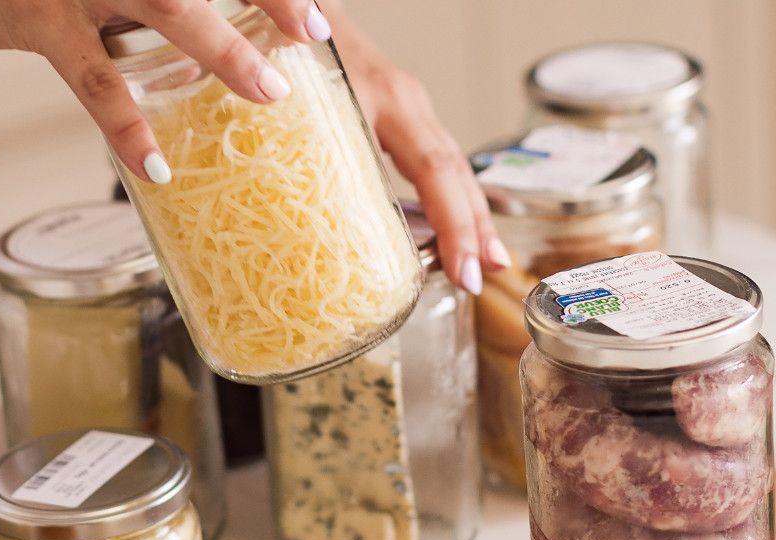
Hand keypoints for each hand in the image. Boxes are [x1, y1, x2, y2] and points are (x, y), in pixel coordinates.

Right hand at [0, 0, 329, 183]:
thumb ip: (150, 3)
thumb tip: (217, 45)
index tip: (314, 10)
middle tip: (314, 31)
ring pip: (163, 4)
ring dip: (221, 48)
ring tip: (269, 93)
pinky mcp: (33, 17)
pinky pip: (91, 79)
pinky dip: (126, 127)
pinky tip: (154, 166)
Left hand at [318, 0, 508, 294]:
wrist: (292, 8)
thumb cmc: (290, 43)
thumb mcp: (296, 102)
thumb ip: (301, 154)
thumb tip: (294, 226)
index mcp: (386, 101)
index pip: (436, 171)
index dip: (455, 225)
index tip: (465, 269)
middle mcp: (407, 103)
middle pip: (455, 173)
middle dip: (475, 229)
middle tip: (485, 276)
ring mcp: (407, 107)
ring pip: (450, 167)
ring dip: (469, 217)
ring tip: (483, 262)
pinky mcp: (397, 112)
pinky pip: (434, 159)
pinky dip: (447, 197)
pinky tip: (453, 229)